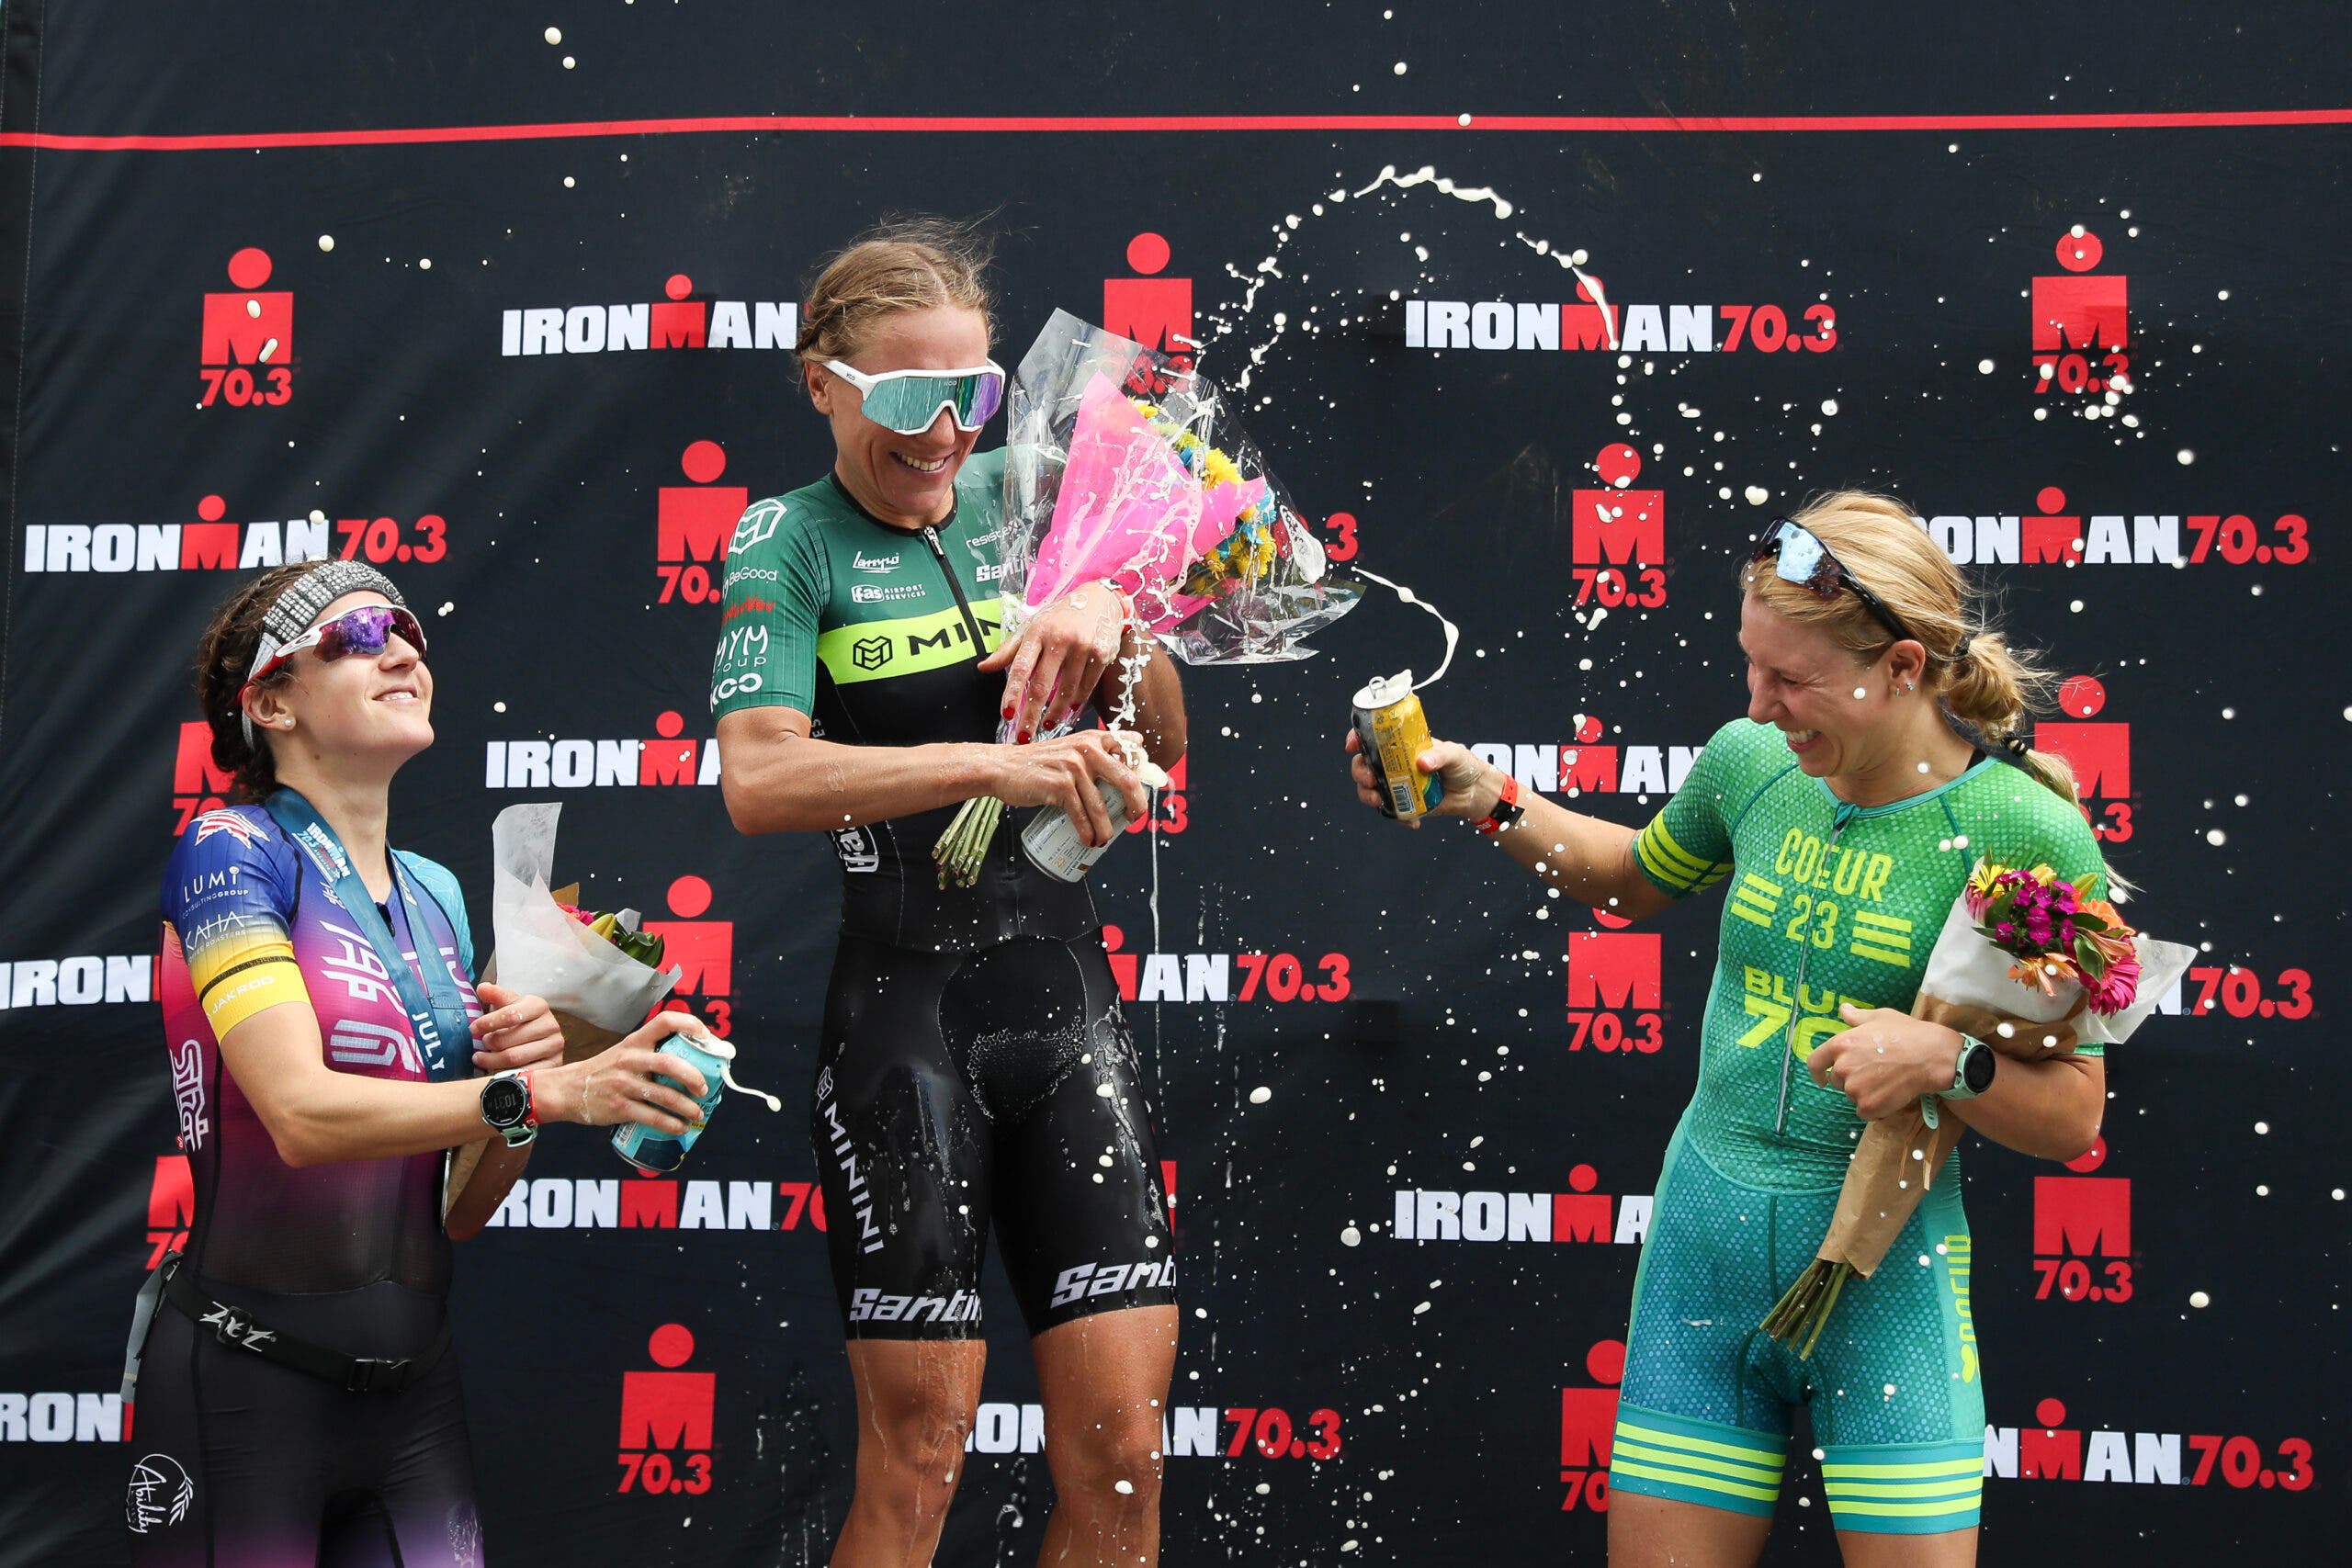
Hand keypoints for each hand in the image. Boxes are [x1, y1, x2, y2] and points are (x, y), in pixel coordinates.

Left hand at [469, 982, 565, 1072]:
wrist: (540, 1038)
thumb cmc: (519, 1020)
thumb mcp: (509, 1004)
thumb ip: (495, 995)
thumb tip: (482, 987)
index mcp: (539, 1006)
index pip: (510, 1014)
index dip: (488, 1022)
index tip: (473, 1028)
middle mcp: (551, 1025)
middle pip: (510, 1038)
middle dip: (489, 1042)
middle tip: (480, 1044)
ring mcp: (554, 1046)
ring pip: (514, 1058)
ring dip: (491, 1060)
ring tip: (480, 1058)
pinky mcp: (554, 1065)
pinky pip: (523, 1072)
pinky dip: (506, 1072)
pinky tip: (496, 1070)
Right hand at [546, 1012, 711, 1133]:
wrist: (566, 1089)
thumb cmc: (604, 1071)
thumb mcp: (625, 1053)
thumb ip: (651, 1053)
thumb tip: (692, 1062)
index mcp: (635, 1041)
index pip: (665, 1022)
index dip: (689, 1024)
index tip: (706, 1036)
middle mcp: (630, 1059)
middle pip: (670, 1063)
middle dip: (694, 1077)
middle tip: (705, 1088)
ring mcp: (624, 1084)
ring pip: (666, 1096)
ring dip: (688, 1107)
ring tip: (698, 1114)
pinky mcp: (620, 1107)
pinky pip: (653, 1117)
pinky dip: (671, 1124)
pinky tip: (680, 1127)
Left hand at [978, 582, 1128, 740]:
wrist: (1099, 600)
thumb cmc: (1059, 617)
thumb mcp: (1032, 628)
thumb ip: (1008, 650)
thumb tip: (982, 668)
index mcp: (1037, 632)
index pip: (1020, 667)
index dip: (1012, 693)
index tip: (1006, 715)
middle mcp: (1059, 639)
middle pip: (1041, 685)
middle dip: (1031, 715)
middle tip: (1023, 737)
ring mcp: (1082, 647)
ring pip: (1066, 691)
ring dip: (1055, 713)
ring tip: (1046, 726)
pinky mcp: (1101, 654)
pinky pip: (1086, 687)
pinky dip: (1076, 702)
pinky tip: (1069, 711)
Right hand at [987, 728, 1146, 846]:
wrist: (1003, 767)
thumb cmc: (1039, 763)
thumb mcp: (1070, 749)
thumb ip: (1094, 756)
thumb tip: (1124, 777)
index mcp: (1094, 738)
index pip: (1130, 749)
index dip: (1142, 770)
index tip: (1141, 790)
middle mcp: (1087, 749)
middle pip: (1126, 780)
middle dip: (1137, 805)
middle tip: (1134, 819)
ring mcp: (1074, 767)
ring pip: (1101, 806)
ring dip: (1106, 829)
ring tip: (1104, 839)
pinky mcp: (1060, 785)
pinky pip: (1081, 815)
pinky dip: (1087, 832)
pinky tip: (1088, 840)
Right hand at [1343, 731, 1499, 827]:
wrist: (1473, 792)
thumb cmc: (1463, 765)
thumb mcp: (1454, 754)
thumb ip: (1439, 755)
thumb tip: (1422, 762)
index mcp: (1403, 746)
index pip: (1373, 737)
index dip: (1357, 738)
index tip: (1351, 745)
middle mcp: (1395, 764)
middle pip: (1364, 765)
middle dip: (1359, 772)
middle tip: (1370, 779)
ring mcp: (1397, 784)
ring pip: (1369, 789)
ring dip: (1367, 795)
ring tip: (1378, 800)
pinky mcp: (1403, 802)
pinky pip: (1389, 810)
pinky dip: (1395, 817)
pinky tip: (1411, 822)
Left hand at [1807, 1005, 1962, 1120]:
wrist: (1931, 1057)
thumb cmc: (1907, 1034)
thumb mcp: (1880, 1018)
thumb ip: (1856, 1017)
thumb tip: (1843, 1009)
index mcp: (1841, 1044)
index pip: (1814, 1063)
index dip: (1816, 1072)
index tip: (1821, 1078)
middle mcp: (1843, 1067)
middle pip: (1837, 1081)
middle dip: (1851, 1079)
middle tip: (1874, 1072)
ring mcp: (1855, 1088)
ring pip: (1852, 1096)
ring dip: (1864, 1093)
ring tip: (1886, 1082)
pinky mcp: (1868, 1105)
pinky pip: (1864, 1111)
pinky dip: (1875, 1108)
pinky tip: (1890, 1095)